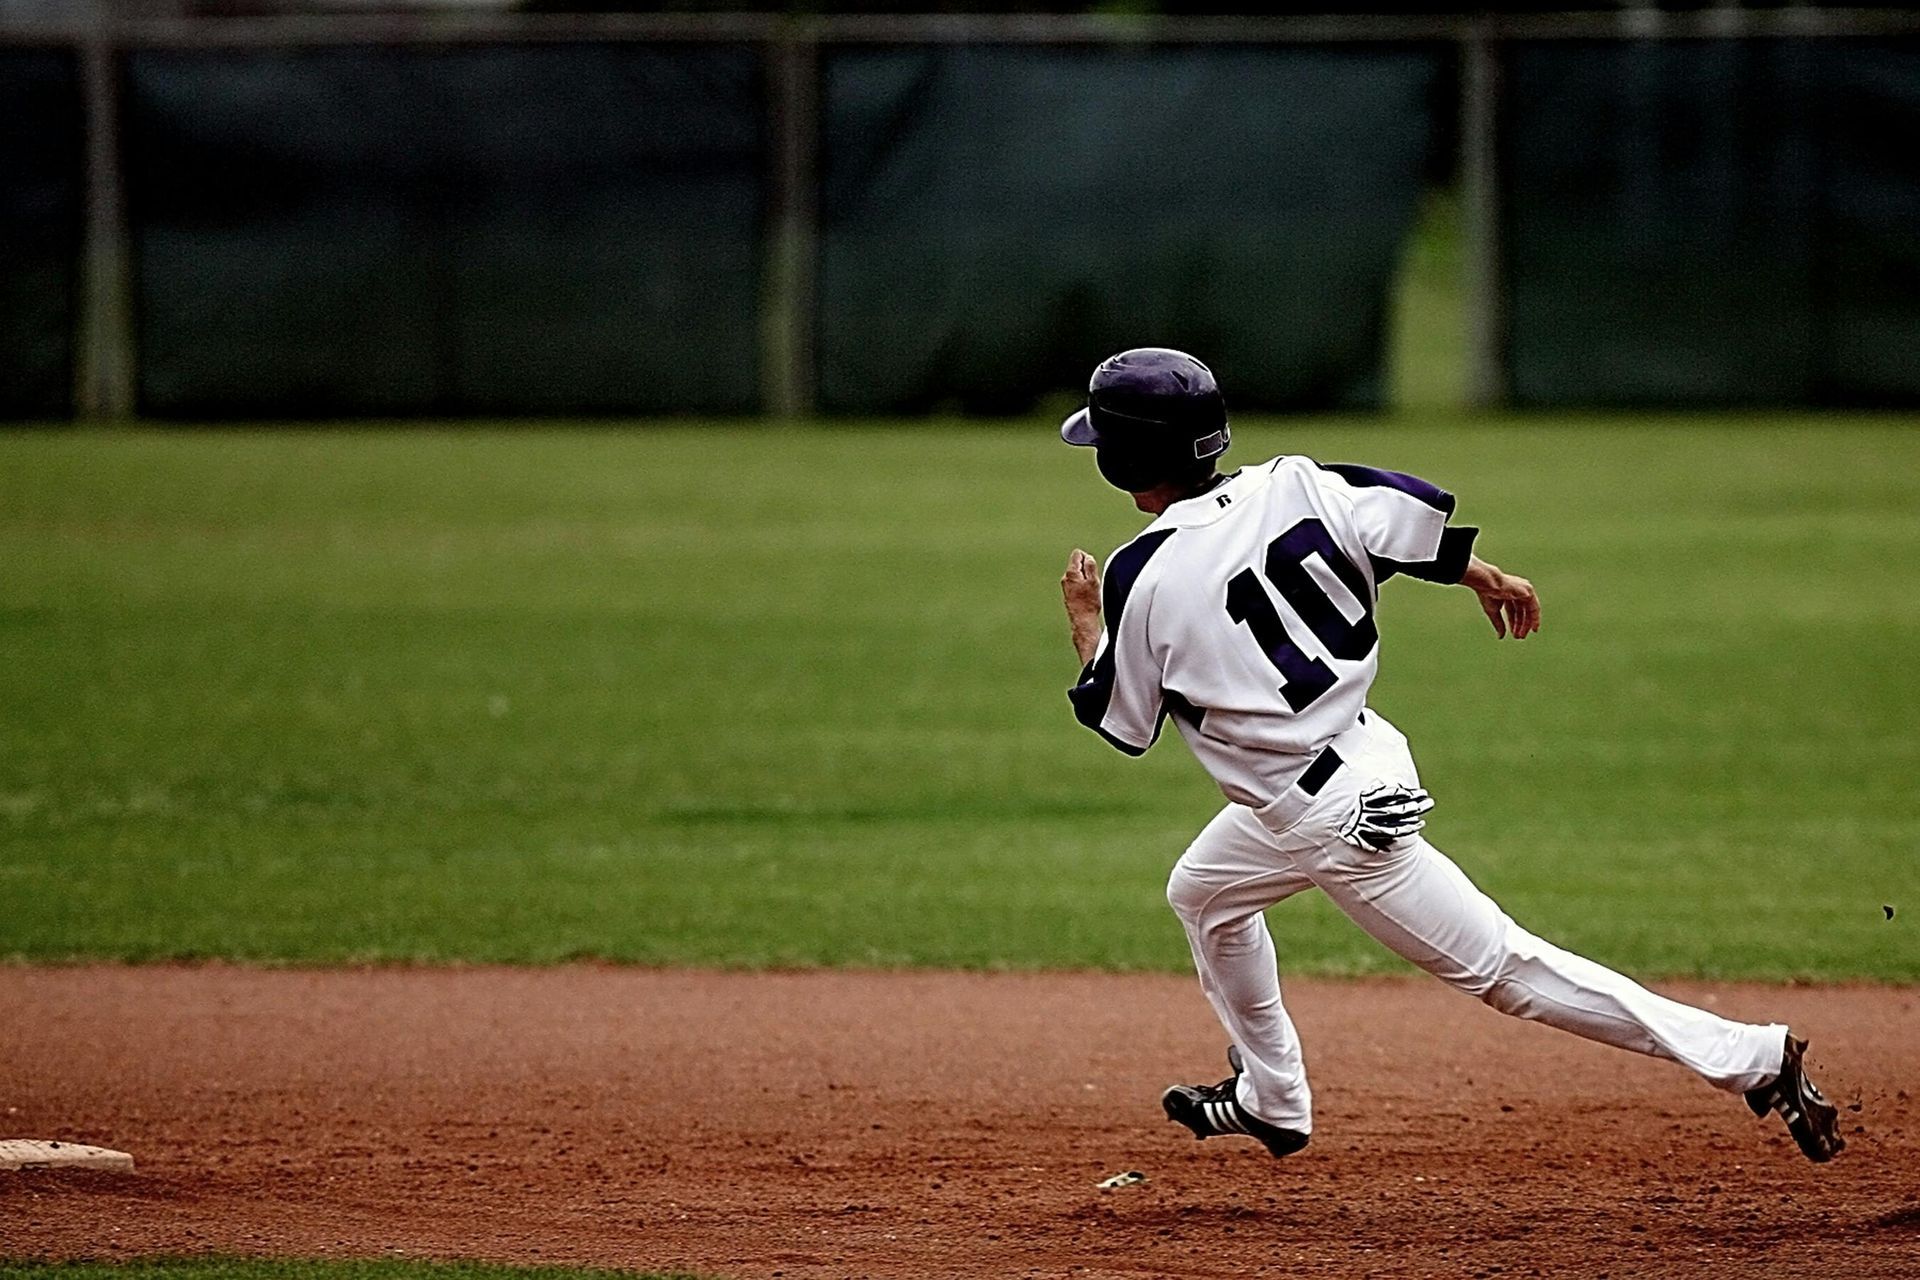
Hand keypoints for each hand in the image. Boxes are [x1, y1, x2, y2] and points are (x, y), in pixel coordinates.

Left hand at [1062, 548, 1102, 664]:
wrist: (1082, 620)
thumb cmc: (1088, 603)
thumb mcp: (1094, 581)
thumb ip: (1090, 566)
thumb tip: (1088, 557)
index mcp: (1071, 573)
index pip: (1077, 554)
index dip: (1088, 558)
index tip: (1093, 569)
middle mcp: (1065, 578)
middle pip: (1077, 564)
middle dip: (1087, 569)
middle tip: (1093, 581)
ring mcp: (1065, 586)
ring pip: (1077, 575)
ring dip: (1085, 579)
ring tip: (1090, 590)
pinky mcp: (1068, 594)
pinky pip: (1076, 584)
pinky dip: (1082, 586)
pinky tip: (1087, 596)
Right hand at [1460, 555, 1540, 639]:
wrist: (1489, 583)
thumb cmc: (1487, 594)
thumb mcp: (1493, 612)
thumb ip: (1499, 624)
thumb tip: (1501, 637)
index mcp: (1509, 593)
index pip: (1513, 610)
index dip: (1513, 622)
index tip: (1514, 633)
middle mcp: (1519, 591)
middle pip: (1522, 611)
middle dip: (1520, 625)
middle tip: (1518, 637)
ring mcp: (1525, 590)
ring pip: (1529, 610)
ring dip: (1526, 624)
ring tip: (1521, 636)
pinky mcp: (1529, 591)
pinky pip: (1535, 608)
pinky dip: (1535, 619)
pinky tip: (1533, 628)